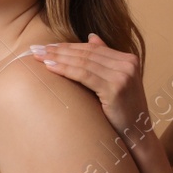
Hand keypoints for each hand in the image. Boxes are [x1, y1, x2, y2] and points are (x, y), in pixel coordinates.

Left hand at [33, 35, 151, 148]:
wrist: (136, 135)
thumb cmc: (122, 112)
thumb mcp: (115, 82)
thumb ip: (106, 60)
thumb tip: (91, 37)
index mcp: (129, 59)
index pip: (92, 49)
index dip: (68, 46)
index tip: (47, 46)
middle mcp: (128, 64)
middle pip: (86, 53)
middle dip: (59, 50)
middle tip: (36, 49)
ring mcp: (123, 75)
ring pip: (83, 62)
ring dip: (58, 58)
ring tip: (39, 56)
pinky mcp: (116, 88)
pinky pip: (84, 75)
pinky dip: (65, 69)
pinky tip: (50, 67)